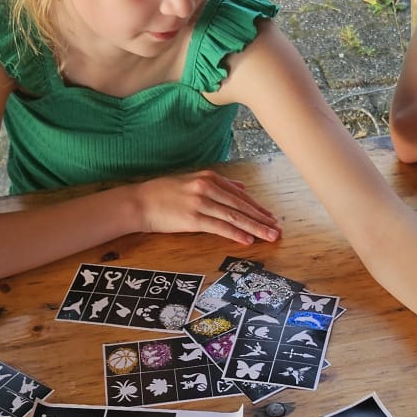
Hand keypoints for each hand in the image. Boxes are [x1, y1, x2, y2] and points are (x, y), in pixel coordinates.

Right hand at [132, 170, 280, 243]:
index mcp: (209, 177)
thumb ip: (217, 184)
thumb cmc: (163, 193)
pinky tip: (248, 239)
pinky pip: (220, 226)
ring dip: (255, 227)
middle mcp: (207, 187)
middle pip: (241, 205)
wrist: (139, 202)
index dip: (258, 207)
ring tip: (270, 236)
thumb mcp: (192, 181)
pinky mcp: (193, 218)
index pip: (240, 195)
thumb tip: (241, 188)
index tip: (271, 217)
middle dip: (262, 218)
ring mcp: (200, 202)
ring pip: (235, 216)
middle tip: (277, 228)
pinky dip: (236, 233)